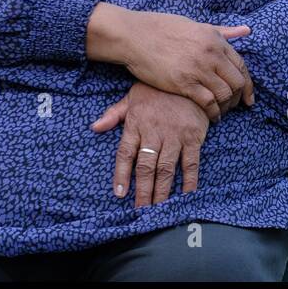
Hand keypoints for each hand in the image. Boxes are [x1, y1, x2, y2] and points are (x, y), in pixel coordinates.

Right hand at [86, 5, 254, 120]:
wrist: (134, 35)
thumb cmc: (160, 28)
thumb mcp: (194, 25)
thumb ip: (221, 31)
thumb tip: (246, 31)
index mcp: (214, 39)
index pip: (241, 65)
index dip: (248, 84)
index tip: (248, 96)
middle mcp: (211, 53)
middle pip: (237, 82)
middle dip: (239, 98)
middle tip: (235, 107)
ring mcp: (198, 69)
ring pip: (225, 94)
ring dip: (226, 107)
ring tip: (221, 112)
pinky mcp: (184, 83)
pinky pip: (208, 103)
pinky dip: (214, 113)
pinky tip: (211, 117)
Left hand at [92, 82, 208, 204]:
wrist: (187, 76)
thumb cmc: (156, 89)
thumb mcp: (131, 97)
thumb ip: (113, 114)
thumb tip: (94, 127)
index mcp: (136, 123)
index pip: (126, 153)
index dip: (122, 174)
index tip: (119, 194)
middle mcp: (154, 132)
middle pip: (146, 166)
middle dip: (143, 191)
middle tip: (141, 212)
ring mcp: (175, 136)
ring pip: (166, 169)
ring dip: (162, 191)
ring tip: (158, 211)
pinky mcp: (193, 137)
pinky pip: (191, 163)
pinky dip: (189, 181)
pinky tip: (186, 196)